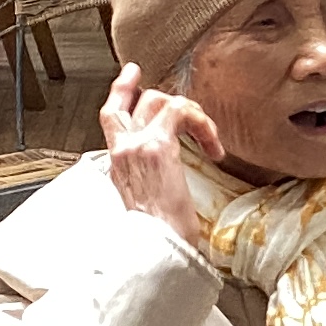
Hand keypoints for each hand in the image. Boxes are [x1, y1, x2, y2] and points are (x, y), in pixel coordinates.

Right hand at [101, 64, 223, 242]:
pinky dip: (203, 123)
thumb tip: (164, 173)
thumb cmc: (158, 236)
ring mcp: (137, 146)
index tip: (131, 75)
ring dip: (191, 113)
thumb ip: (147, 179)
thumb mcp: (145, 203)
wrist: (156, 250)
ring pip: (158, 100)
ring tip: (209, 138)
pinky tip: (214, 148)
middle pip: (132, 101)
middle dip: (156, 92)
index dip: (120, 91)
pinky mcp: (157, 146)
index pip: (111, 117)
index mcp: (118, 165)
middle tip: (176, 94)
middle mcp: (122, 151)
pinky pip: (181, 112)